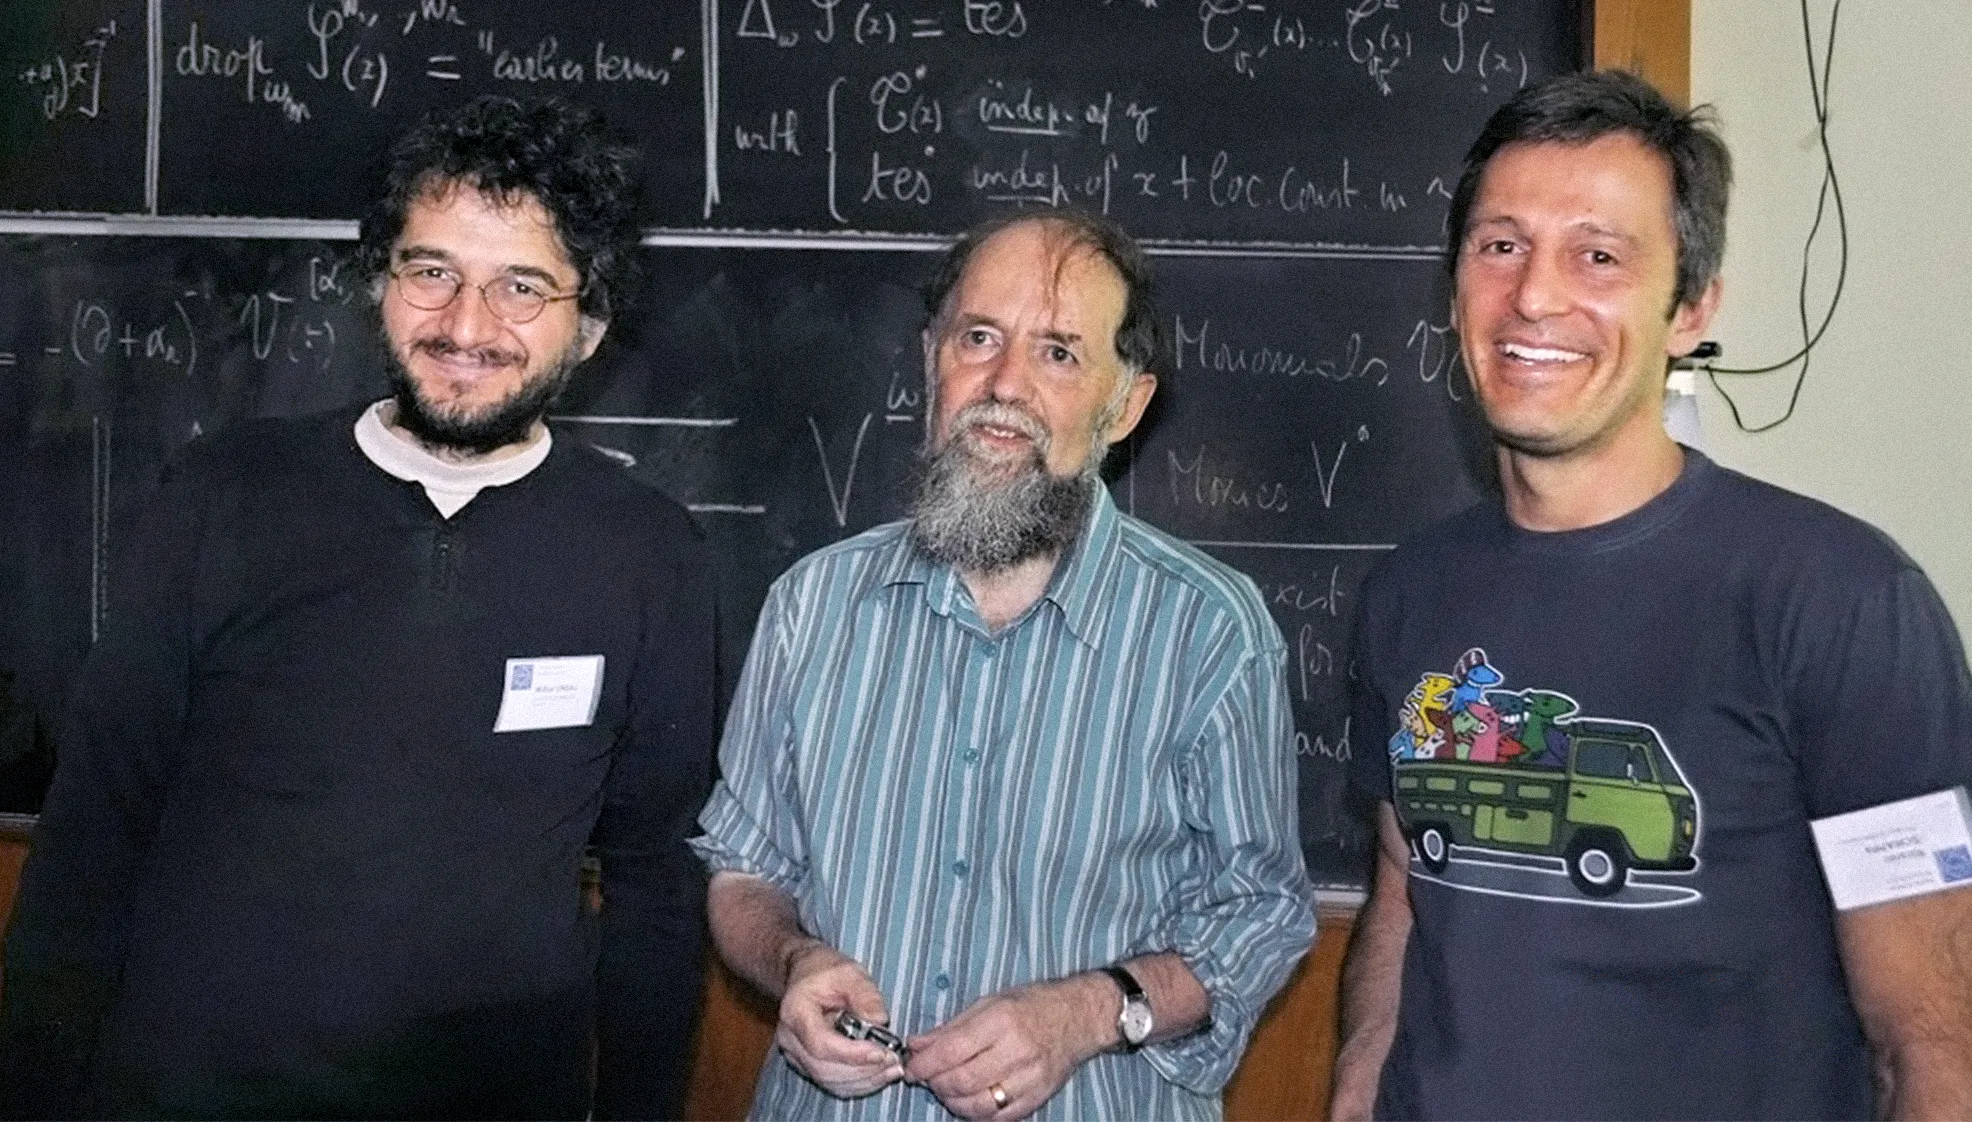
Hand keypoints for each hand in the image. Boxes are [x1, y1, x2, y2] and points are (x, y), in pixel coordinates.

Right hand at [775, 942, 905, 1098]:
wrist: (804, 974)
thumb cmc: (825, 971)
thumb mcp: (849, 971)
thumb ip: (865, 994)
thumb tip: (880, 1020)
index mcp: (796, 1012)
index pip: (820, 1043)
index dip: (852, 1054)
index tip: (881, 1052)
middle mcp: (790, 1039)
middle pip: (825, 1069)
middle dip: (863, 1070)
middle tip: (894, 1063)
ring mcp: (796, 1055)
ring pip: (828, 1081)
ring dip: (863, 1081)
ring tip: (892, 1071)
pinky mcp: (807, 1065)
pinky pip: (831, 1083)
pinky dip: (857, 1084)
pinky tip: (879, 1075)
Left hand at [905, 975, 1111, 1120]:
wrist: (1076, 1017)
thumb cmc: (1030, 1006)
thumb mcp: (988, 1004)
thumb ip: (950, 1028)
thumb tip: (916, 1045)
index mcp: (1001, 1021)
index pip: (952, 1050)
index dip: (925, 1064)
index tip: (911, 1069)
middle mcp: (1017, 1051)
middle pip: (963, 1081)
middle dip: (937, 1084)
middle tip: (929, 1078)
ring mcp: (1030, 1078)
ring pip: (980, 1105)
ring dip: (954, 1102)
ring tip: (948, 1090)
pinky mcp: (1038, 1097)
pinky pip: (1001, 1117)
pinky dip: (978, 1115)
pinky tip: (971, 1101)